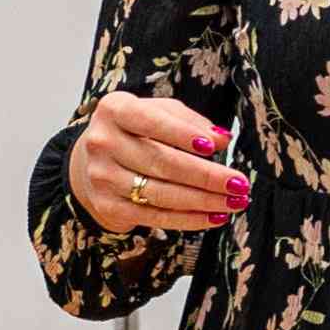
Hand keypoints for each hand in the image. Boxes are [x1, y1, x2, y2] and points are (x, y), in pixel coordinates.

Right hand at [69, 85, 248, 240]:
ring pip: (161, 194)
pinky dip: (189, 219)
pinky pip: (155, 216)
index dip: (183, 135)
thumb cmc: (135, 131)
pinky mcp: (108, 206)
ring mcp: (102, 177)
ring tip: (234, 202)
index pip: (152, 122)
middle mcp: (103, 143)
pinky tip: (214, 217)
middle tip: (239, 183)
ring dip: (204, 201)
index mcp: (115, 110)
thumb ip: (190, 122)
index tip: (214, 148)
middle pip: (162, 162)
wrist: (90, 161)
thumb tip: (222, 140)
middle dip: (206, 176)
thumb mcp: (159, 113)